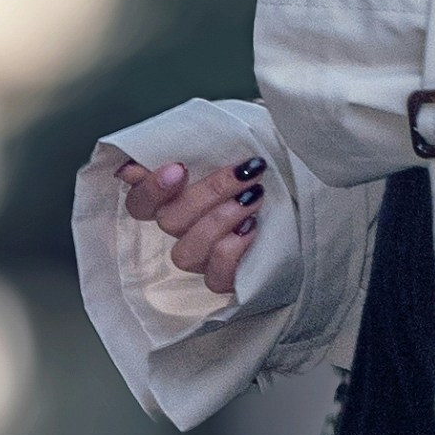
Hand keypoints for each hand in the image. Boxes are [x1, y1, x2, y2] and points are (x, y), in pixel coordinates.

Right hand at [116, 149, 267, 299]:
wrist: (299, 204)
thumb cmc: (256, 176)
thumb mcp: (227, 155)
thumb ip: (192, 154)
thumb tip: (136, 165)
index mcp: (172, 201)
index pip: (138, 204)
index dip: (150, 189)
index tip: (179, 168)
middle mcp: (179, 234)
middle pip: (169, 222)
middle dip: (209, 193)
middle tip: (245, 171)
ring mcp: (199, 260)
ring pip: (187, 251)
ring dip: (221, 220)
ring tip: (255, 196)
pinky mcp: (222, 281)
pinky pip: (214, 276)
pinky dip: (232, 250)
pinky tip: (252, 228)